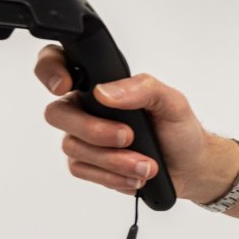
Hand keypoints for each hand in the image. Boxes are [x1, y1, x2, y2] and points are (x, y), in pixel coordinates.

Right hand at [35, 44, 215, 200]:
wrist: (189, 167)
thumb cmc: (179, 129)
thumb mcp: (172, 102)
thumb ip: (143, 88)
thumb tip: (105, 92)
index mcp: (103, 84)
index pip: (59, 63)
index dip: (50, 70)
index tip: (65, 85)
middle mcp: (86, 108)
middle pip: (58, 113)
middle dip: (93, 130)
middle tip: (128, 136)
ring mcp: (84, 137)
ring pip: (73, 147)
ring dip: (113, 159)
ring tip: (145, 164)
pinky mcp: (88, 165)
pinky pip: (82, 170)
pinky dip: (112, 175)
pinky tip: (135, 175)